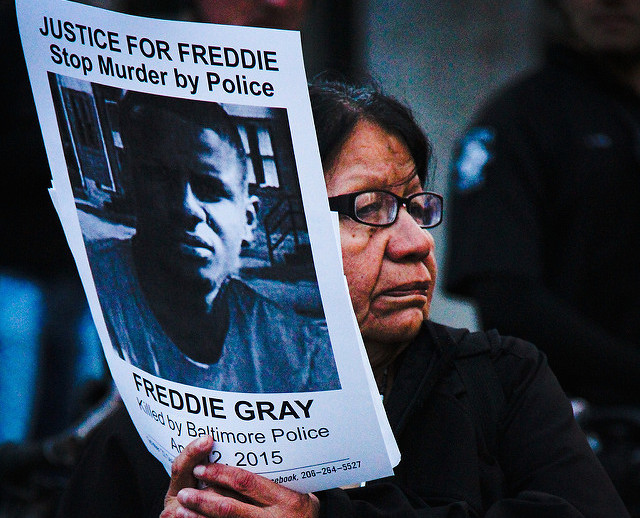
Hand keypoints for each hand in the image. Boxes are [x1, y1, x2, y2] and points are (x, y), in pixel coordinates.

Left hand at [161, 436, 319, 517]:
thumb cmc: (305, 507)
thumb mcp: (298, 489)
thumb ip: (273, 477)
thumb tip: (240, 457)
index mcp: (286, 499)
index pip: (246, 483)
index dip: (221, 474)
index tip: (201, 466)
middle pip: (231, 508)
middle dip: (205, 499)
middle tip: (184, 492)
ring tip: (181, 510)